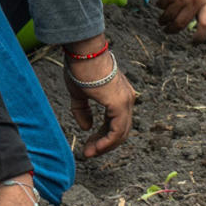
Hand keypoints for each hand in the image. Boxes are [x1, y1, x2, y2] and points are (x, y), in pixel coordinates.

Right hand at [59, 37, 135, 157]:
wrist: (83, 52)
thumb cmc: (80, 67)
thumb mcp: (79, 93)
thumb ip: (82, 111)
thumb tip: (86, 127)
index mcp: (119, 95)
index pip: (115, 122)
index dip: (101, 136)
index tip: (88, 144)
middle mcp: (127, 99)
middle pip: (120, 130)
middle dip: (104, 143)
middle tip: (88, 153)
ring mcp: (125, 101)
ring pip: (121, 133)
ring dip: (104, 146)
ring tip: (89, 153)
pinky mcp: (119, 104)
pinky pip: (117, 130)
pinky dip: (107, 142)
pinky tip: (96, 148)